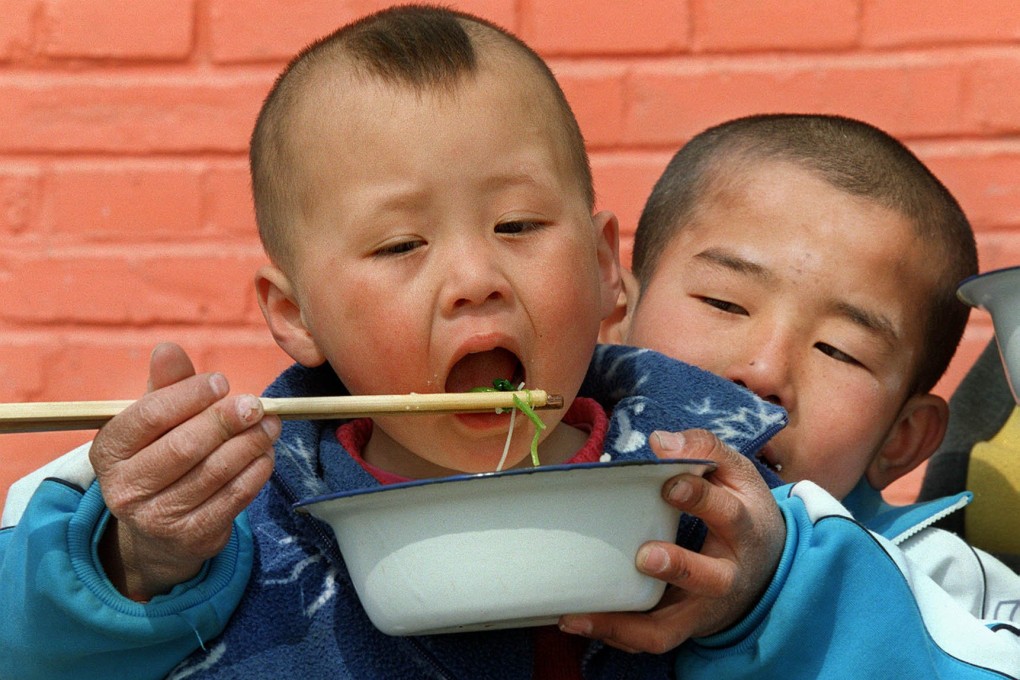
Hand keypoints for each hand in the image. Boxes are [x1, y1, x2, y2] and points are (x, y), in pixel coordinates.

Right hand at [90, 342, 279, 600]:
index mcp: (109, 450)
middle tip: (257, 405)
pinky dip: (256, 472)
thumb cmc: (161, 456)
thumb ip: (166, 385)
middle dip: (227, 420)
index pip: (150, 416)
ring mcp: (157, 517)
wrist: (160, 532)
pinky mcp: (192, 537)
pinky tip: (266, 454)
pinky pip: (234, 498)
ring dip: (251, 443)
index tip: (222, 382)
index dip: (190, 395)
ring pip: (215, 472)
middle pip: (185, 446)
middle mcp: (125, 488)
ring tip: (270, 425)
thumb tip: (168, 349)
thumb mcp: (156, 420)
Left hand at [558, 429, 784, 652]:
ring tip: (584, 612)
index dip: (700, 498)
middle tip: (646, 556)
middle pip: (710, 578)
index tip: (669, 484)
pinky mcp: (684, 626)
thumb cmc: (741, 511)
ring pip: (671, 627)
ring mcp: (704, 607)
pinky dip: (615, 635)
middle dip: (680, 568)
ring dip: (629, 623)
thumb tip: (661, 441)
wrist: (768, 567)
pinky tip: (576, 620)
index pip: (727, 513)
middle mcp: (728, 574)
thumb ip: (703, 450)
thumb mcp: (735, 474)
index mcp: (744, 528)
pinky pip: (650, 639)